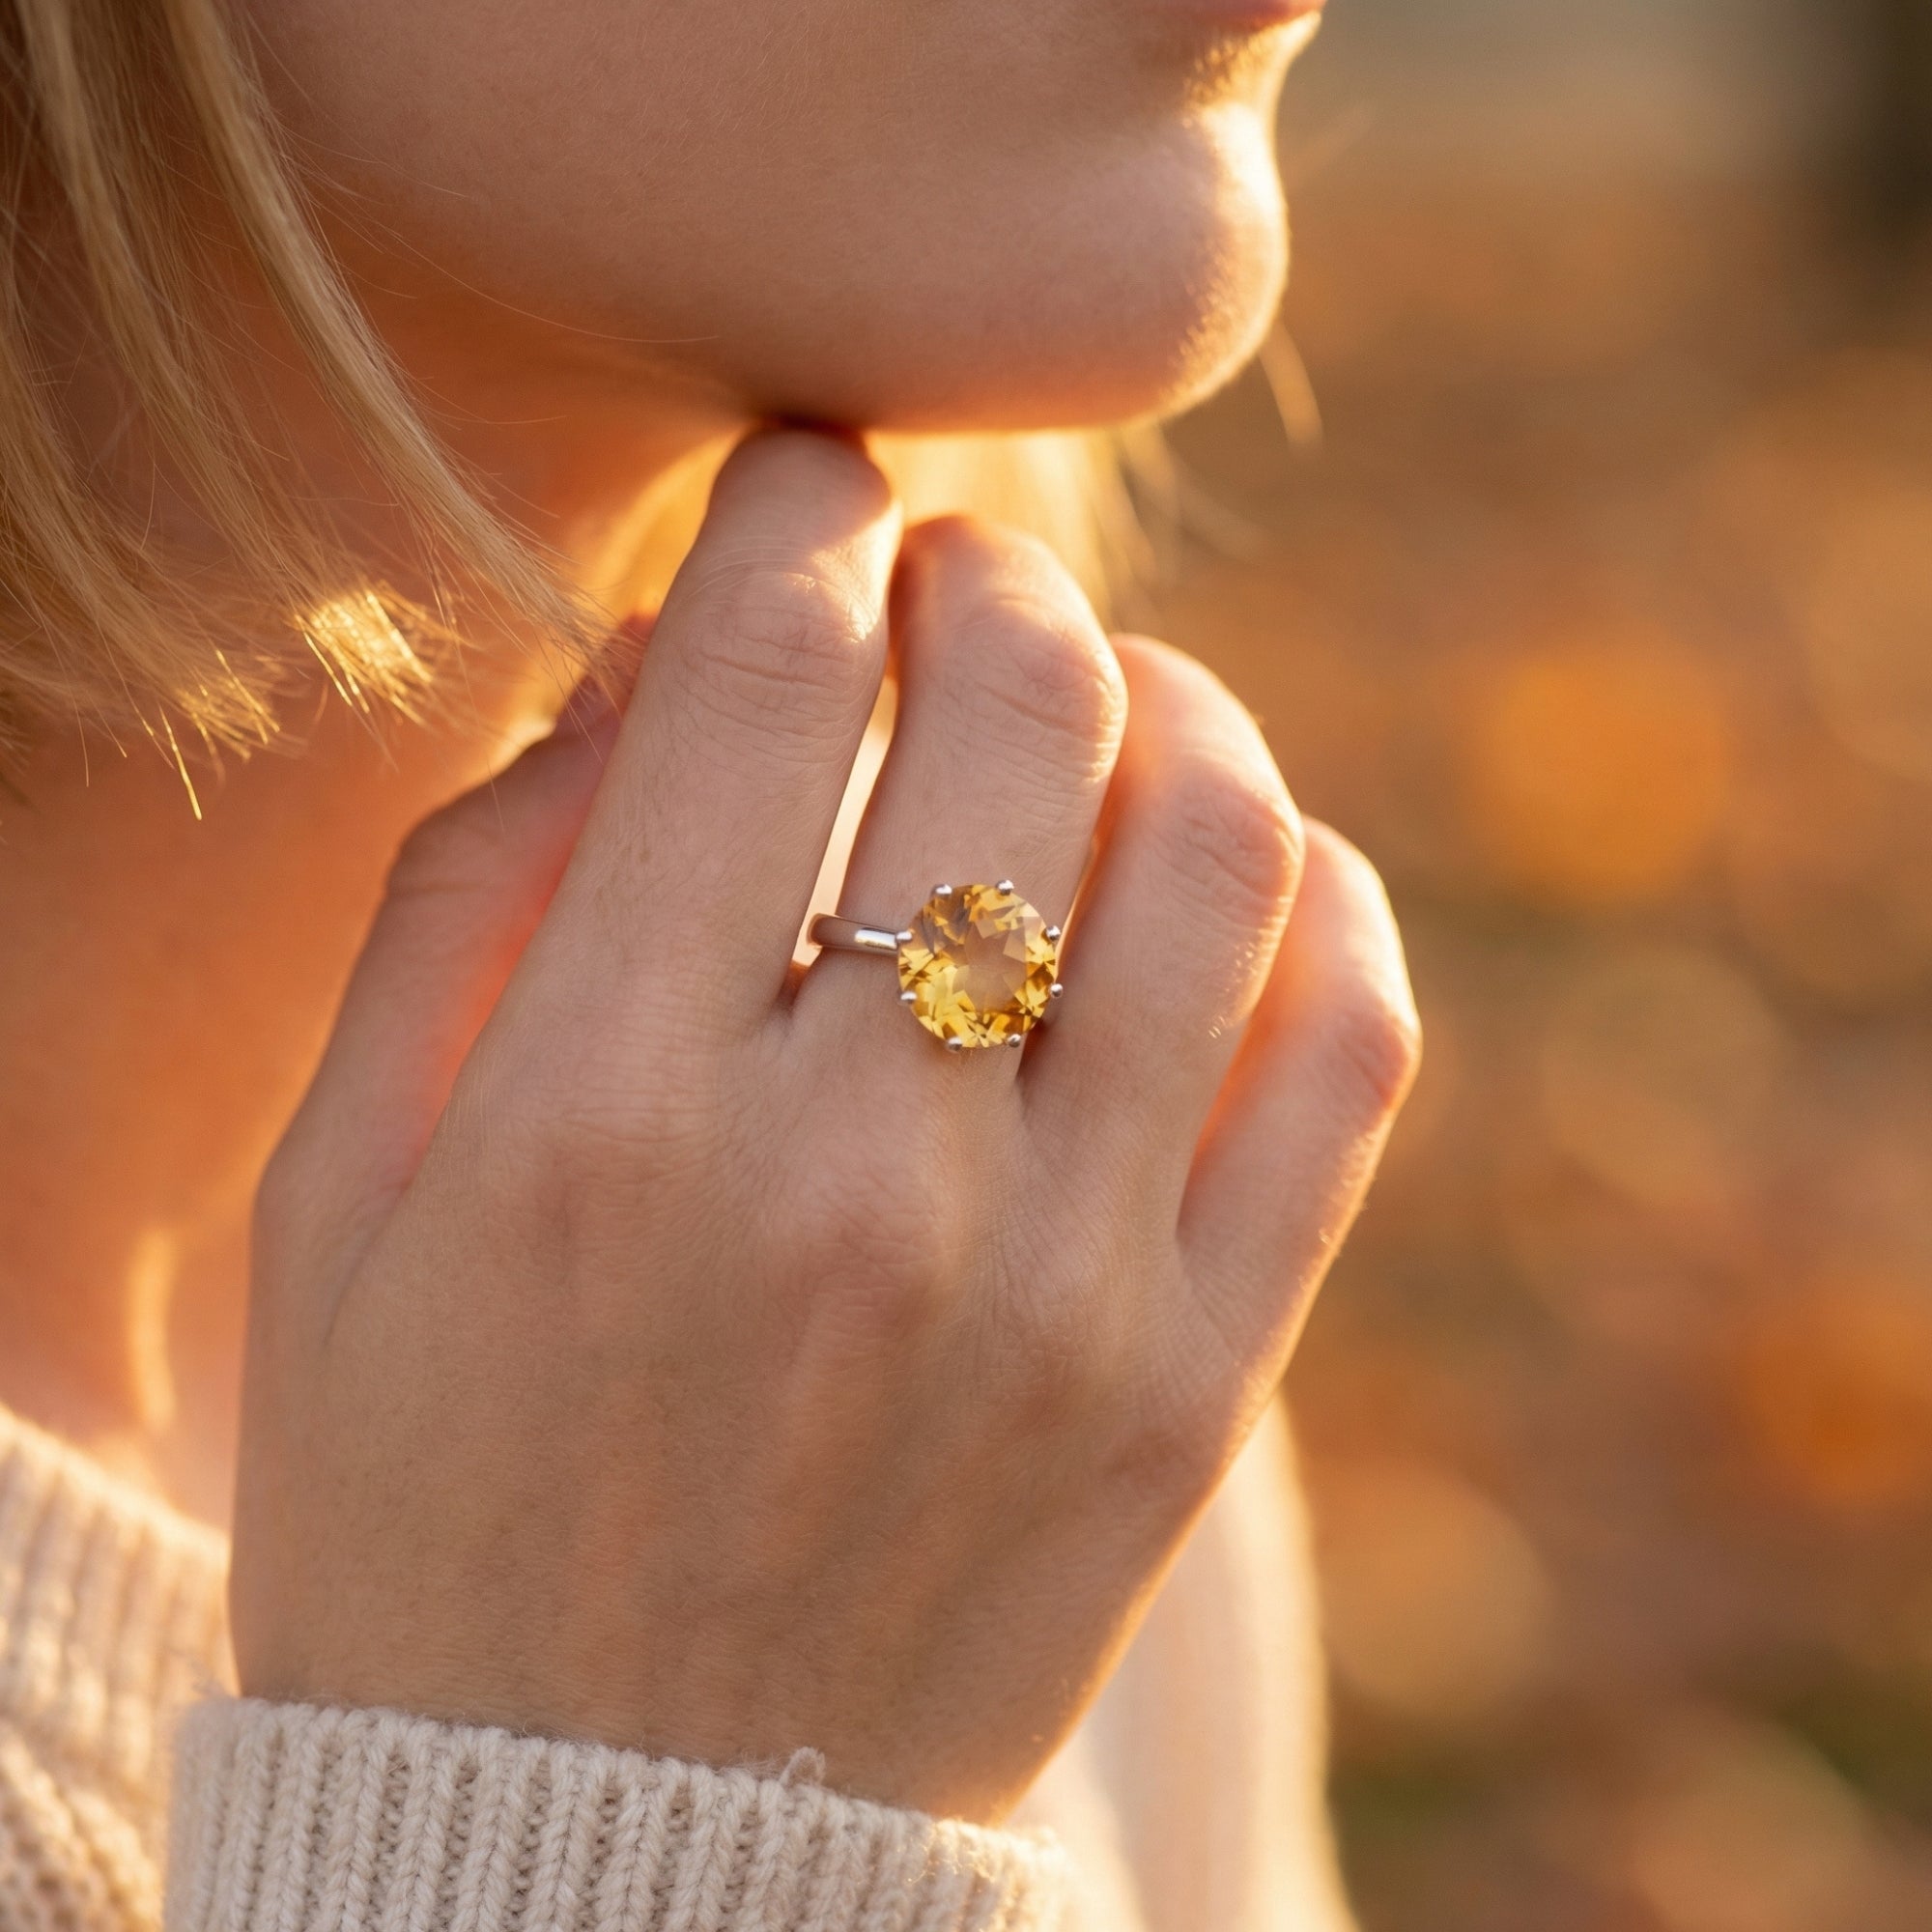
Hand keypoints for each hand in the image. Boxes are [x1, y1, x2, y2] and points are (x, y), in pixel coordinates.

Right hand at [232, 431, 1418, 1824]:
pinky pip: (1346, 1048)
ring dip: (1168, 696)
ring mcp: (1064, 1287)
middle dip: (980, 571)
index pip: (760, 678)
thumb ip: (472, 903)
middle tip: (942, 569)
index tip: (804, 477)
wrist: (617, 1843)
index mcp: (604, 1122)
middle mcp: (858, 1185)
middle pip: (1014, 712)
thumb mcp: (345, 1210)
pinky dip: (1319, 894)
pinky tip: (1237, 862)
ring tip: (1097, 692)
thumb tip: (648, 671)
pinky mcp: (1196, 1379)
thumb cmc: (438, 1509)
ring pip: (1221, 842)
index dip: (795, 510)